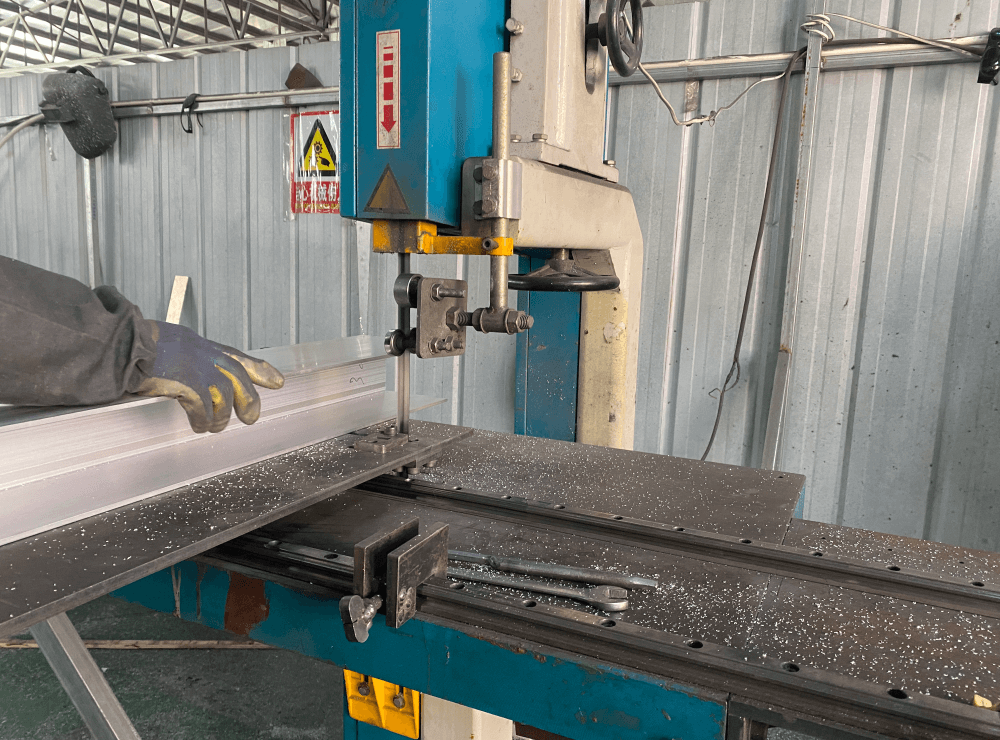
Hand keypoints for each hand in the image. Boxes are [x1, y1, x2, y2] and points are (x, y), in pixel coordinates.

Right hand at [134, 321, 284, 432]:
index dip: (258, 370)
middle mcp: (203, 354)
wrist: (119, 345)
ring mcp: (198, 368)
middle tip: (251, 418)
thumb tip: (188, 376)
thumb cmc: (133, 345)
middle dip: (248, 400)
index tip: (276, 380)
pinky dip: (202, 421)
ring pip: (224, 398)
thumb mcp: (168, 344)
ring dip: (219, 417)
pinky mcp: (189, 384)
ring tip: (212, 428)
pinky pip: (204, 409)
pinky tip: (198, 426)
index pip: (236, 356)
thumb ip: (184, 357)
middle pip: (237, 378)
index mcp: (199, 344)